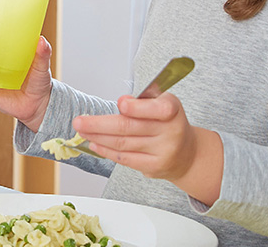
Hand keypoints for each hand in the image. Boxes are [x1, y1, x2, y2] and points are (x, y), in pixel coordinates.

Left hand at [73, 93, 222, 204]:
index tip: (121, 104)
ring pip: (123, 143)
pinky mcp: (154, 167)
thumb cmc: (167, 122)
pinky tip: (94, 143)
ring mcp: (163, 151)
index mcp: (172, 109)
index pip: (157, 109)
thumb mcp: (161, 103)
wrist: (188, 154)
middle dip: (99, 124)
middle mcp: (170, 131)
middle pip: (129, 127)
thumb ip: (142, 102)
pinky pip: (126, 158)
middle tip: (79, 121)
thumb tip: (123, 103)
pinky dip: (107, 151)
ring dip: (97, 137)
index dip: (138, 108)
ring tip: (81, 131)